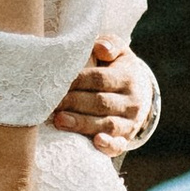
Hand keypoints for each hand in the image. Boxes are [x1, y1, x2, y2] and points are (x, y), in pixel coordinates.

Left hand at [49, 34, 143, 155]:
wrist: (139, 94)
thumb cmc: (118, 68)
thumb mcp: (118, 51)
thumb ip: (109, 44)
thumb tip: (100, 48)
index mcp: (128, 77)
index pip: (100, 78)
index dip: (77, 80)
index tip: (56, 82)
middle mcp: (132, 101)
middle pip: (101, 102)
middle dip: (74, 103)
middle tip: (50, 103)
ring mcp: (130, 123)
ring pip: (106, 124)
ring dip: (81, 124)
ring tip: (59, 121)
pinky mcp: (125, 139)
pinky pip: (118, 146)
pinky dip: (108, 146)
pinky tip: (95, 142)